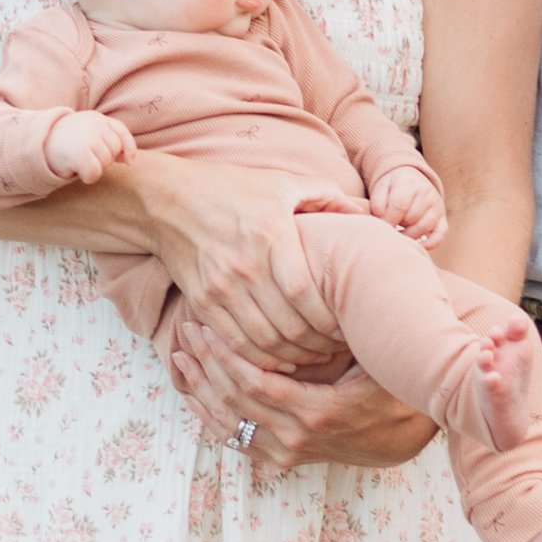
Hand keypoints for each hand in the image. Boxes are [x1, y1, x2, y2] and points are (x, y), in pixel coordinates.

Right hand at [43, 110, 132, 182]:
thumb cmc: (65, 142)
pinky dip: (88, 176)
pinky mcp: (79, 153)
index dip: (127, 147)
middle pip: (114, 150)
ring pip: (105, 162)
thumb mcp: (87, 134)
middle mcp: (94, 125)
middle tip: (85, 155)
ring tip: (78, 160)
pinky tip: (76, 169)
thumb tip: (129, 161)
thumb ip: (109, 141)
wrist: (36, 143)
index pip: (121, 131)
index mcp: (96, 118)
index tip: (126, 161)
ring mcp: (87, 138)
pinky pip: (95, 173)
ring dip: (95, 167)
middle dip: (104, 158)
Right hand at [120, 161, 338, 362]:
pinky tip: (283, 358)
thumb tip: (373, 215)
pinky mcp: (203, 303)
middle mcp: (243, 266)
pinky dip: (262, 360)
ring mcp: (219, 288)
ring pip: (263, 342)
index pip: (303, 293)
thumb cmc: (234, 188)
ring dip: (294, 357)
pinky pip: (236, 344)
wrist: (168, 201)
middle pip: (287, 325)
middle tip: (340, 349)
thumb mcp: (285, 181)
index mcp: (269, 234)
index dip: (328, 319)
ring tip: (317, 356)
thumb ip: (330, 198)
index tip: (348, 326)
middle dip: (318, 345)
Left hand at [168, 316, 437, 474]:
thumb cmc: (394, 387)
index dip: (226, 354)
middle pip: (235, 400)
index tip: (208, 325)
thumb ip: (341, 342)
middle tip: (187, 330)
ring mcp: (287, 453)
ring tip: (180, 357)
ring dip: (200, 389)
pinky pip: (237, 440)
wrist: (407, 437)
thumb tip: (308, 301)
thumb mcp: (375, 363)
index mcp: (317, 413)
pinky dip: (210, 416)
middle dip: (207, 364)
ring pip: (229, 423)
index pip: (255, 383)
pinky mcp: (283, 459)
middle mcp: (297, 439)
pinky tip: (193, 394)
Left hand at [369, 163, 447, 243]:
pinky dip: (430, 244)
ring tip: (398, 234)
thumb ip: (377, 204)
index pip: (399, 206)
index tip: (379, 226)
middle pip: (411, 218)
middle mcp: (427, 193)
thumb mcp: (380, 190)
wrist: (410, 181)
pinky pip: (440, 235)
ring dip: (409, 236)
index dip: (387, 220)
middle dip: (397, 226)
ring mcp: (437, 207)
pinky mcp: (442, 219)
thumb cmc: (391, 189)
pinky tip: (417, 247)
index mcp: (409, 183)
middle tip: (388, 228)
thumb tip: (383, 222)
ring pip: (423, 228)